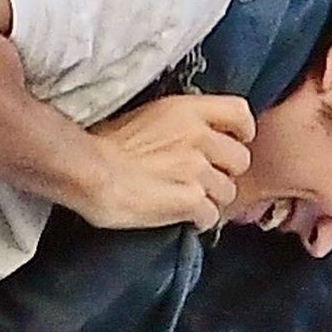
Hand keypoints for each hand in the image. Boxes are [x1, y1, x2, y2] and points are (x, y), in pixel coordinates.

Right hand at [77, 95, 254, 232]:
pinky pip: (211, 216)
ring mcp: (197, 170)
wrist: (89, 172)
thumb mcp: (146, 116)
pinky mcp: (190, 201)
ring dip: (211, 199)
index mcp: (187, 111)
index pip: (240, 113)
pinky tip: (182, 218)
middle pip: (240, 159)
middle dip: (224, 172)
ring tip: (187, 201)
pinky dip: (198, 220)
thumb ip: (178, 124)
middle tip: (203, 180)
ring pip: (228, 192)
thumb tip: (191, 137)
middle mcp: (198, 137)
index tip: (232, 141)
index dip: (241, 131)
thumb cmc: (105, 145)